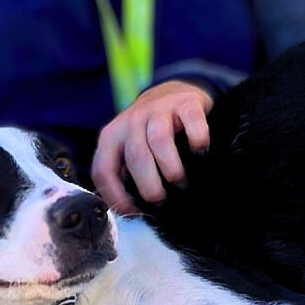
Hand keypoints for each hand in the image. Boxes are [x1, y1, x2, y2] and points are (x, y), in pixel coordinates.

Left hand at [91, 79, 212, 215]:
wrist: (173, 91)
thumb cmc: (150, 131)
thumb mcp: (129, 148)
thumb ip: (126, 173)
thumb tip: (134, 210)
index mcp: (111, 136)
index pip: (103, 169)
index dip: (116, 197)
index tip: (134, 213)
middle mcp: (132, 120)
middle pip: (136, 157)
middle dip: (150, 187)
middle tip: (161, 200)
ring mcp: (159, 109)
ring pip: (160, 141)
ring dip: (172, 170)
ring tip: (181, 183)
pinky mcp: (186, 103)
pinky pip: (192, 124)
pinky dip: (198, 143)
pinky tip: (200, 154)